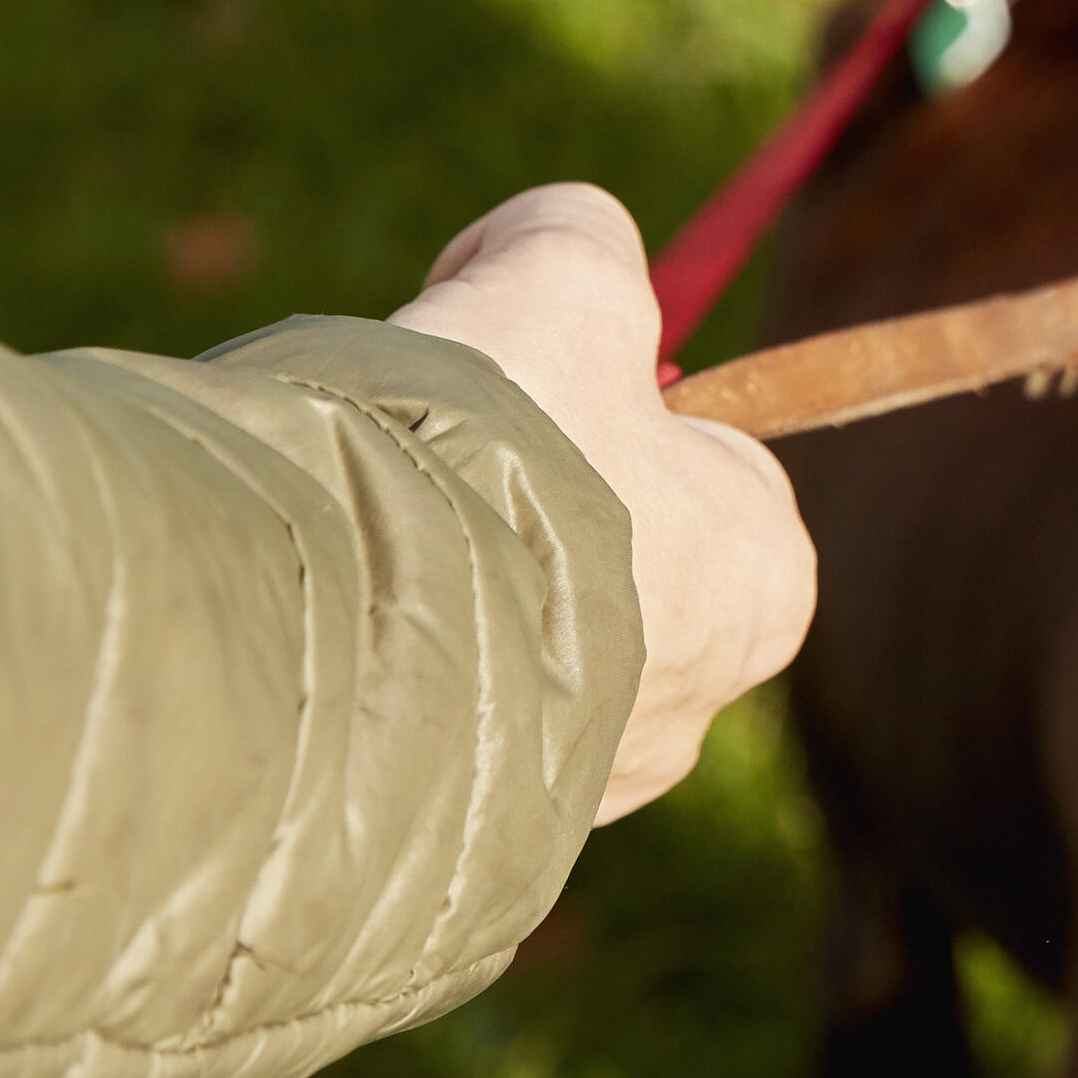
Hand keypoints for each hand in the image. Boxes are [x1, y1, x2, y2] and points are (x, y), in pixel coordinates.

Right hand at [394, 182, 814, 820]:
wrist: (344, 641)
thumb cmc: (492, 450)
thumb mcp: (557, 278)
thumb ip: (574, 234)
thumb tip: (533, 242)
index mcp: (760, 582)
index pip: (715, 474)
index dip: (610, 406)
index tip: (527, 384)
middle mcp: (688, 709)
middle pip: (603, 563)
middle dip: (514, 501)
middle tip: (421, 454)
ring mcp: (574, 795)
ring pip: (502, 650)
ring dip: (434, 585)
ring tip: (352, 537)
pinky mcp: (453, 843)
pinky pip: (419, 729)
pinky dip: (370, 672)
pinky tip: (317, 626)